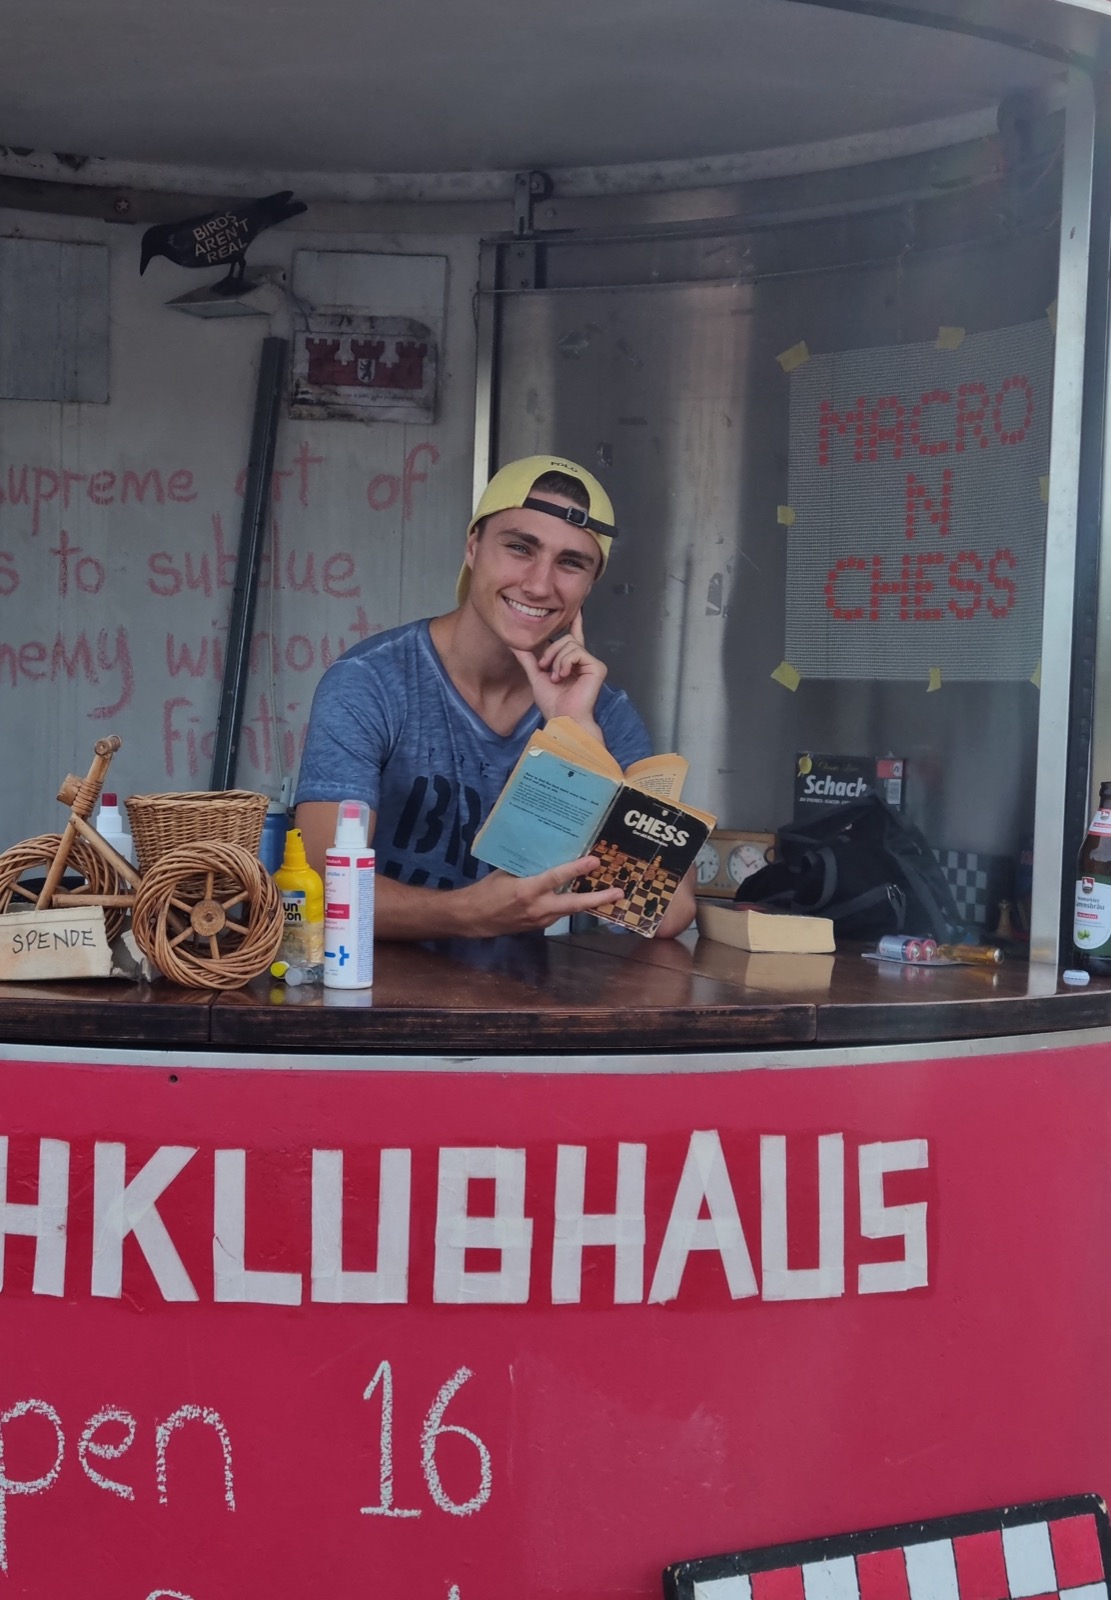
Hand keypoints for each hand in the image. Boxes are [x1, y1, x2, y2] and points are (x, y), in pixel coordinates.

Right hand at [459, 854, 622, 935]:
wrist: (473, 918)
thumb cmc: (487, 890)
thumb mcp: (506, 873)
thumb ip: (528, 866)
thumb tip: (548, 851)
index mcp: (527, 891)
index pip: (557, 878)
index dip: (577, 869)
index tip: (595, 861)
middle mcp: (537, 908)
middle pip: (574, 904)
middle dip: (598, 899)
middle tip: (618, 893)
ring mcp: (540, 920)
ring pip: (569, 910)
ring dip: (588, 902)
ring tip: (607, 893)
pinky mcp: (538, 926)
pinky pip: (558, 913)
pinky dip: (570, 905)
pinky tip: (579, 897)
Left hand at [511, 612, 606, 734]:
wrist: (562, 718)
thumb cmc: (553, 703)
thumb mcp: (536, 676)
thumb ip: (528, 659)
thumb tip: (515, 644)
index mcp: (572, 662)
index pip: (574, 637)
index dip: (575, 622)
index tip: (577, 609)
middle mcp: (583, 661)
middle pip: (566, 639)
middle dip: (550, 652)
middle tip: (545, 669)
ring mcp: (591, 664)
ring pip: (569, 644)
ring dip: (556, 661)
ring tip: (556, 677)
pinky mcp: (597, 667)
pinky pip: (577, 652)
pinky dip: (565, 663)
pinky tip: (563, 676)